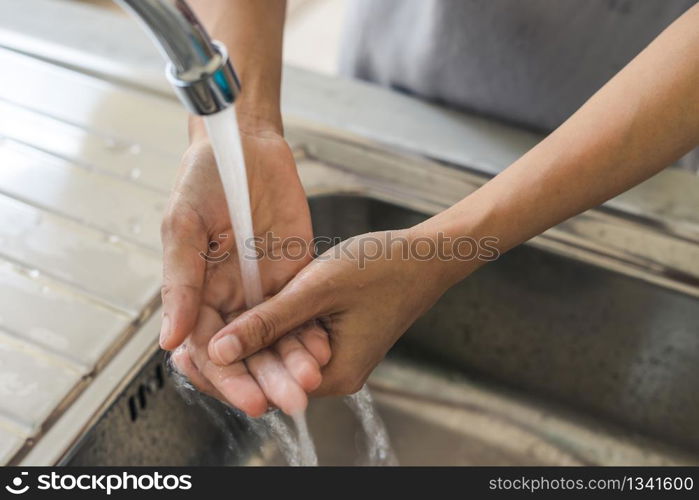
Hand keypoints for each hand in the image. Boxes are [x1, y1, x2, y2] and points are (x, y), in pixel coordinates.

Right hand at [161, 119, 329, 415]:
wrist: (247, 143)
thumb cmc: (204, 178)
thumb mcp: (183, 226)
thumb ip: (180, 283)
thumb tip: (170, 341)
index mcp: (197, 293)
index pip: (211, 349)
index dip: (229, 378)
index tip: (251, 400)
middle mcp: (231, 297)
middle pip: (248, 352)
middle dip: (267, 380)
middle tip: (290, 402)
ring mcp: (264, 287)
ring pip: (278, 338)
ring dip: (292, 364)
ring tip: (312, 385)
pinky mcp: (294, 273)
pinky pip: (303, 311)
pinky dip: (312, 332)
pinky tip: (324, 351)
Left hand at [206, 230, 457, 394]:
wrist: (428, 255)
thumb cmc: (383, 268)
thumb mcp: (318, 291)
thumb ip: (268, 323)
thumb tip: (219, 351)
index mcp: (331, 376)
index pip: (261, 389)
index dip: (219, 374)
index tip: (183, 355)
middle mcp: (331, 376)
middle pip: (266, 376)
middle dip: (226, 361)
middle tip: (182, 345)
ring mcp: (334, 359)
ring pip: (276, 358)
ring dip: (243, 344)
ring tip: (201, 330)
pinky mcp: (335, 340)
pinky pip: (291, 342)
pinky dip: (266, 331)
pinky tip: (239, 316)